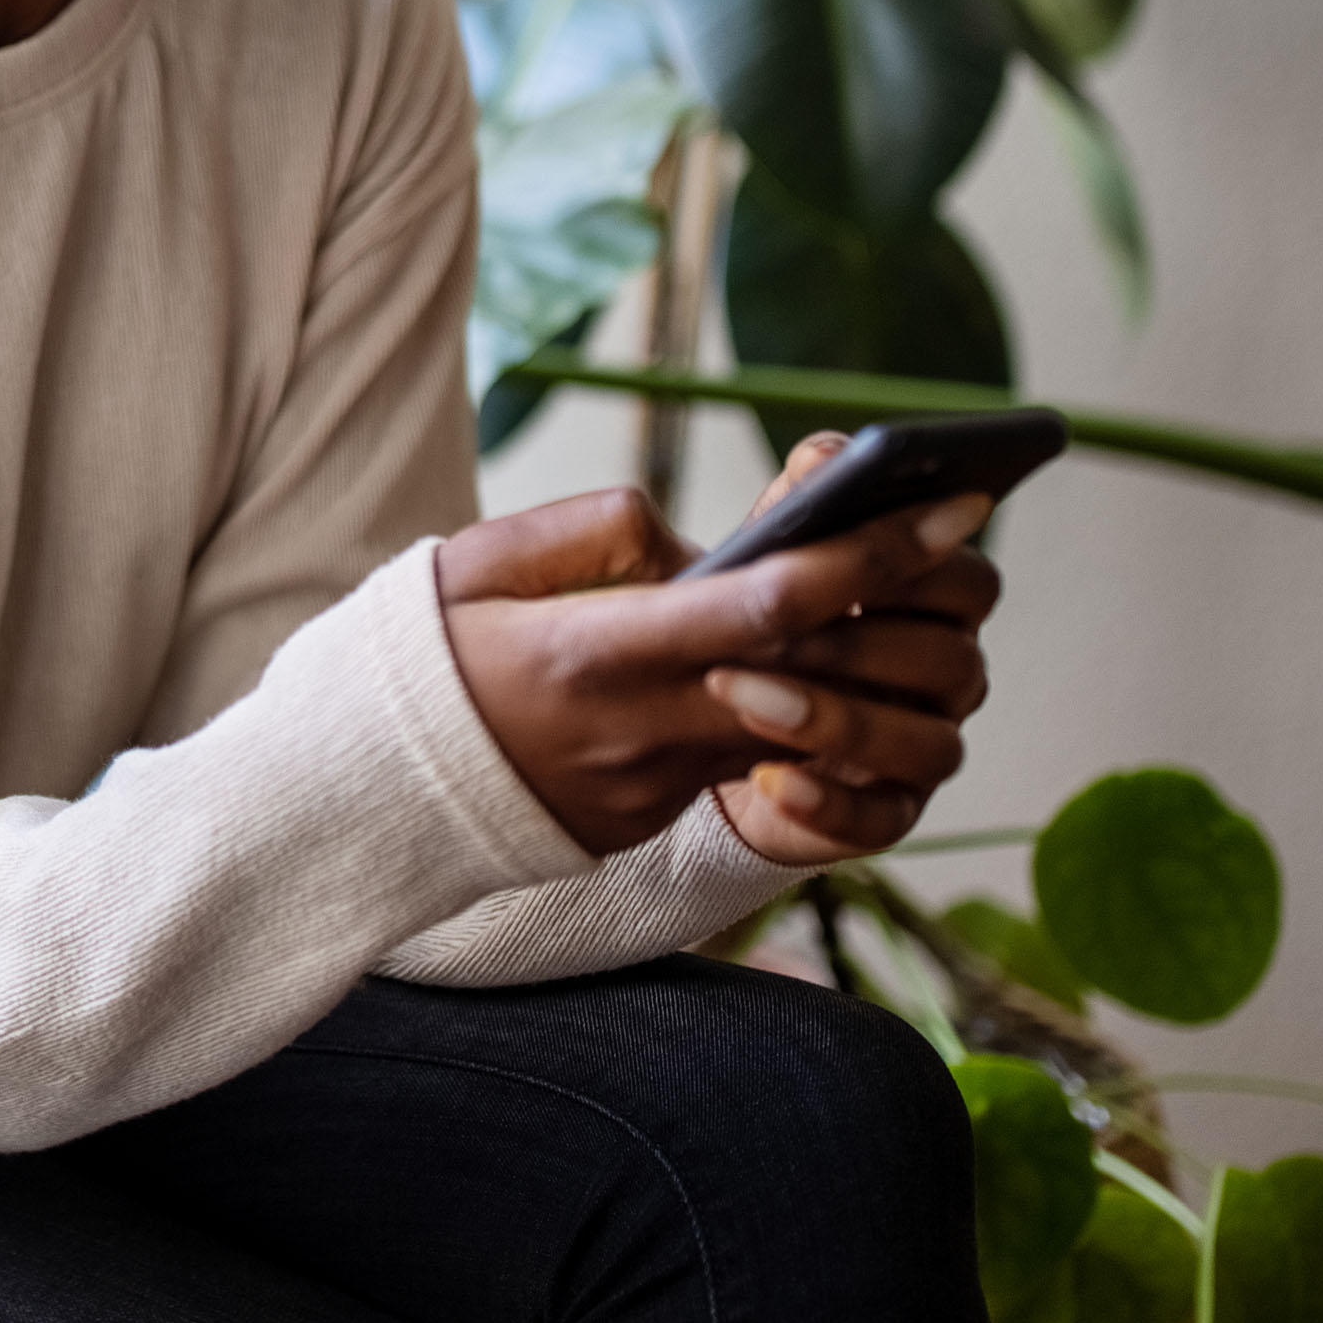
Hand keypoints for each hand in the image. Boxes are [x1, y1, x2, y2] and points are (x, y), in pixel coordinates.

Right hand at [435, 436, 999, 863]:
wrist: (357, 796)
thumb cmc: (412, 661)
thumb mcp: (475, 564)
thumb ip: (591, 533)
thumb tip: (687, 539)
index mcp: (597, 653)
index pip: (768, 606)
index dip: (872, 557)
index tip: (947, 506)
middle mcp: (642, 730)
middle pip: (819, 673)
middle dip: (908, 609)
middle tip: (965, 538)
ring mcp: (653, 786)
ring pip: (802, 729)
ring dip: (865, 668)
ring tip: (893, 599)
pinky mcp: (651, 816)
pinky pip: (744, 760)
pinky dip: (787, 709)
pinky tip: (803, 659)